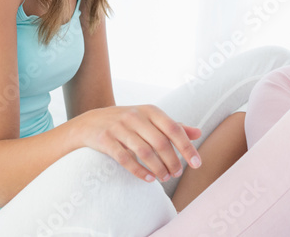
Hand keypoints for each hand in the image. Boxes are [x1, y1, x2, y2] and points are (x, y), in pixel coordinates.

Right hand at [75, 105, 201, 182]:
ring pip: (144, 152)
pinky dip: (139, 171)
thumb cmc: (127, 122)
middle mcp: (135, 116)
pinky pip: (125, 159)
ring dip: (158, 168)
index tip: (196, 164)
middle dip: (172, 161)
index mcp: (150, 110)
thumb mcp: (150, 119)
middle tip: (177, 174)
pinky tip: (149, 179)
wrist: (90, 122)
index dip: (187, 147)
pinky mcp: (105, 140)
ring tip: (164, 178)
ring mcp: (119, 127)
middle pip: (160, 142)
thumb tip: (198, 133)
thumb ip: (173, 126)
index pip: (173, 128)